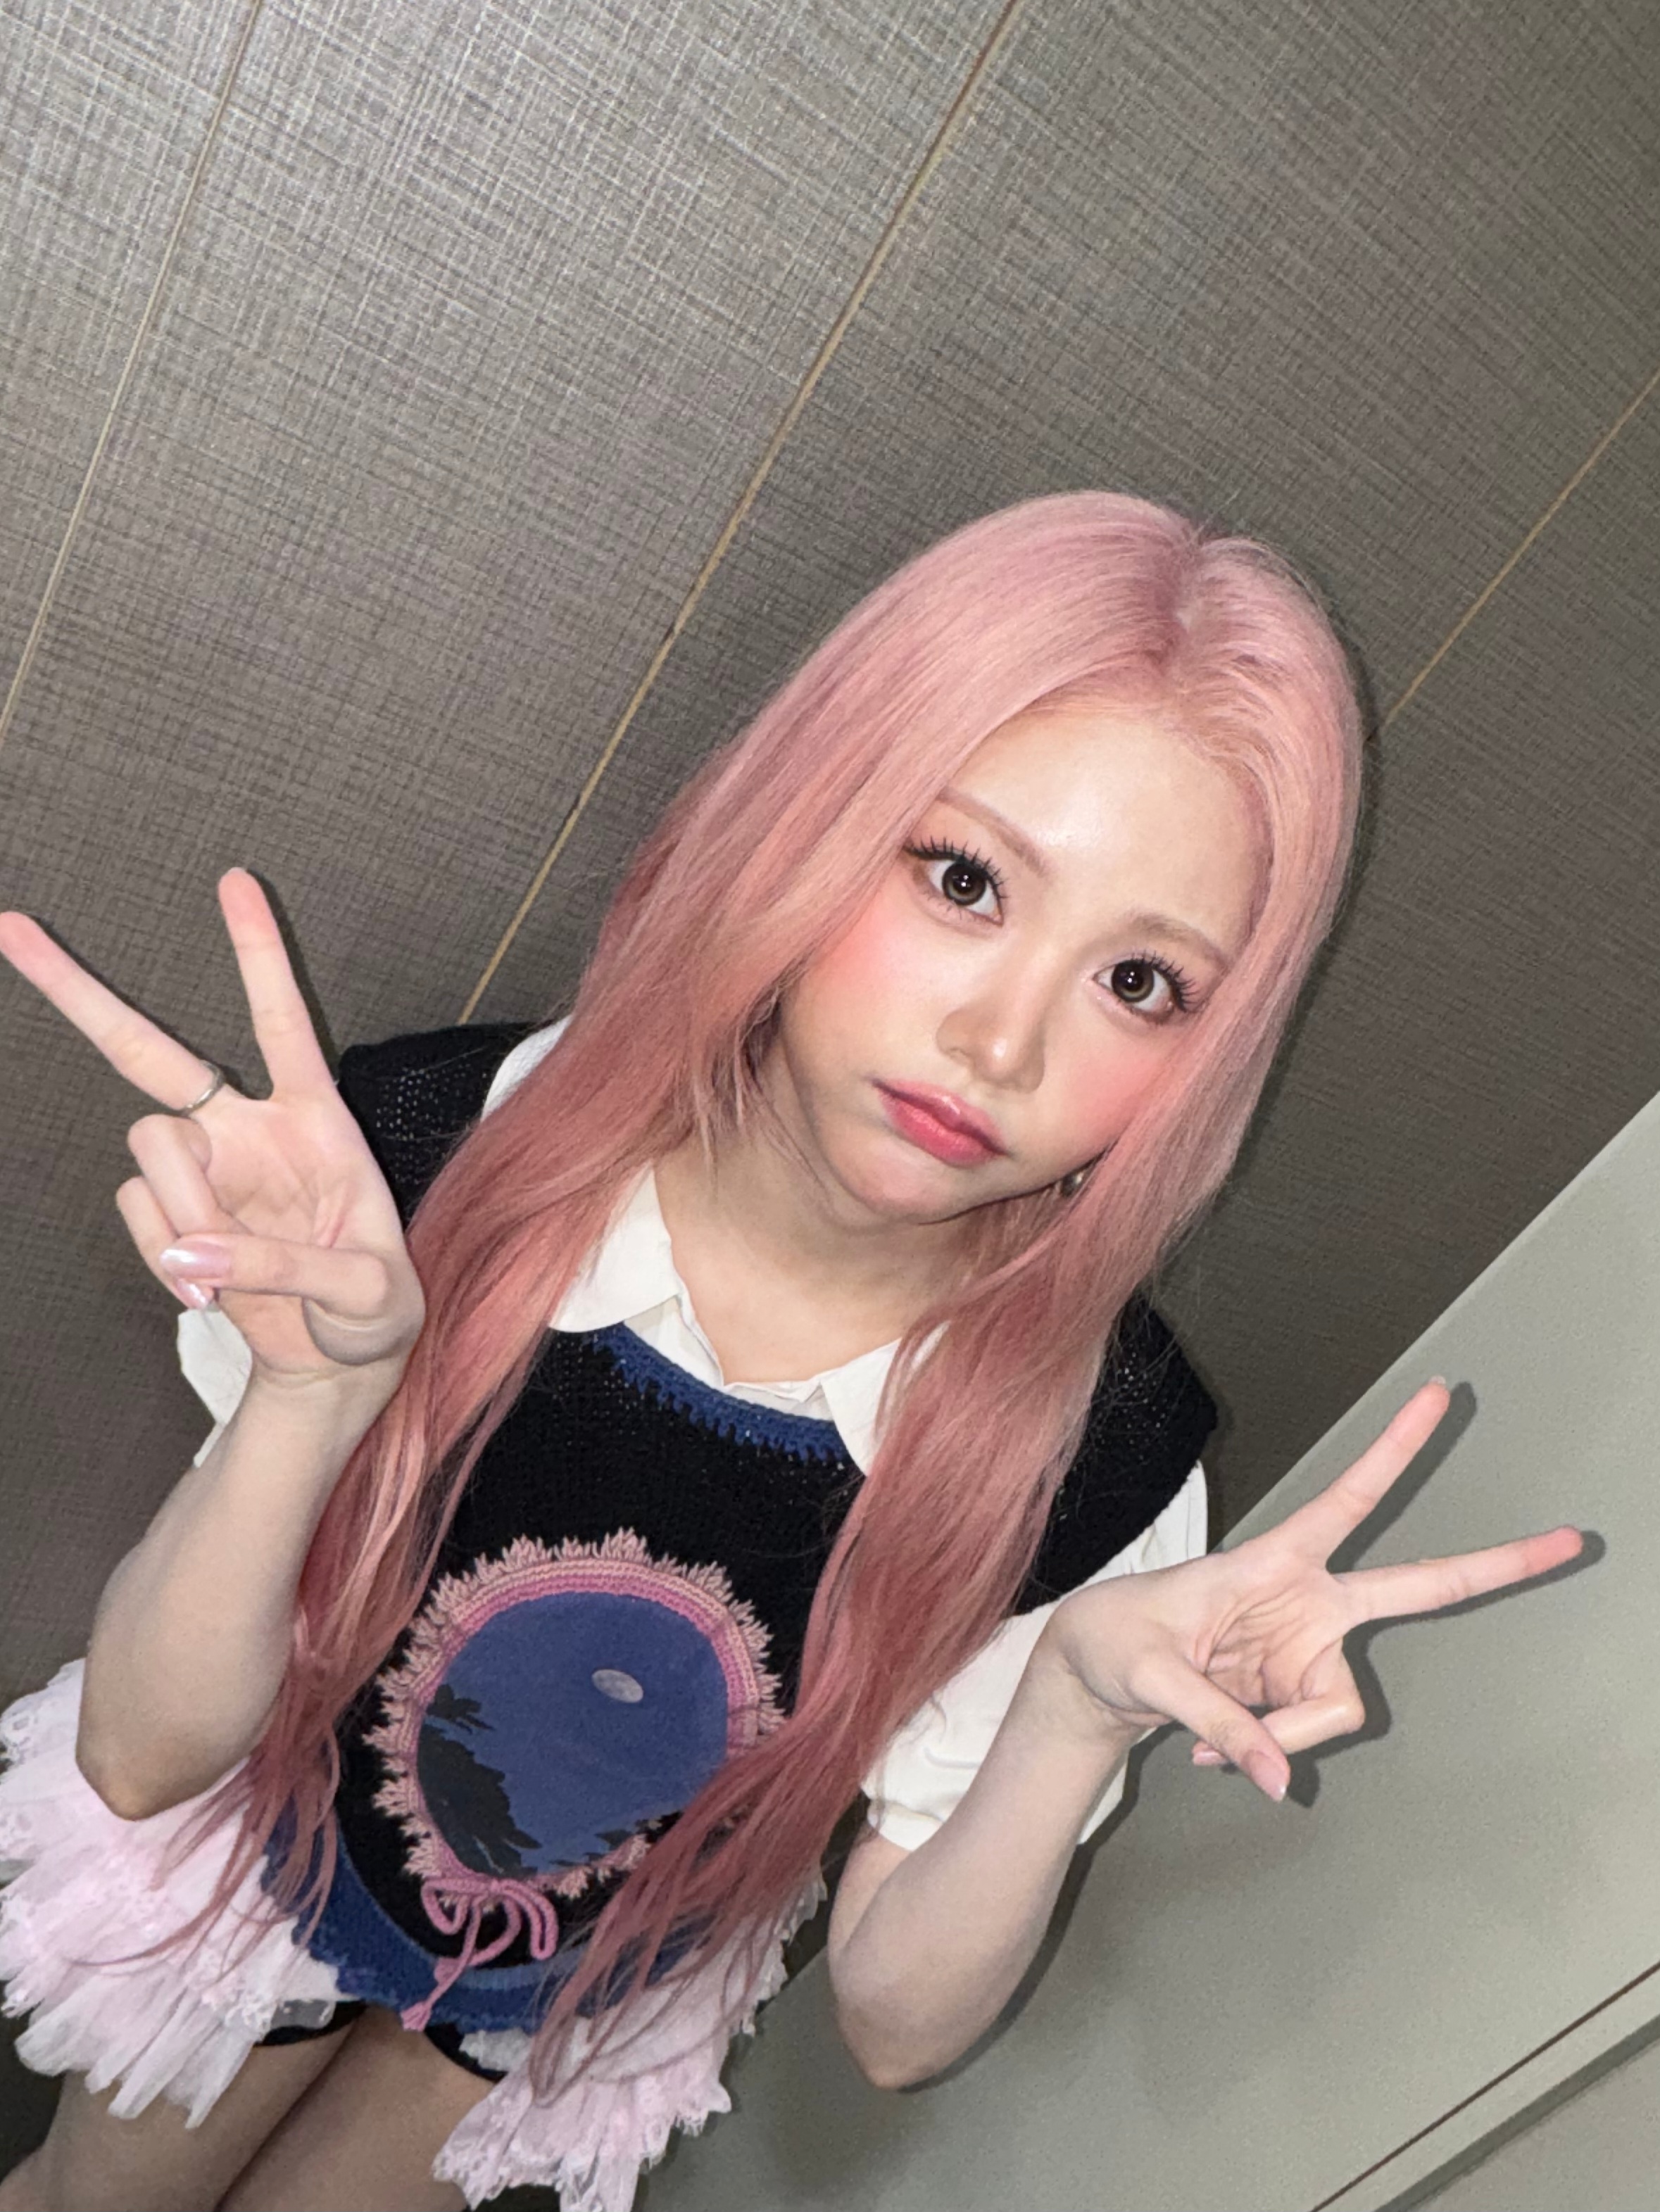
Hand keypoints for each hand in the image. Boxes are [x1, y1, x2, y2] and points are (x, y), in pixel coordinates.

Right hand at [0, 869, 424, 1397]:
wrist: (336, 1364)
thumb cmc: (374, 1313)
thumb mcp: (367, 1295)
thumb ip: (289, 1270)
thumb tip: (192, 1255)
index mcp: (316, 1121)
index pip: (282, 1022)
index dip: (257, 953)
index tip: (234, 879)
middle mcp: (247, 1130)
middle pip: (150, 1050)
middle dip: (80, 991)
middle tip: (9, 927)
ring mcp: (202, 1173)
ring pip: (148, 1151)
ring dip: (182, 1216)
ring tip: (229, 1276)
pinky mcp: (171, 1218)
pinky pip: (140, 1216)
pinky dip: (167, 1262)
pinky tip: (206, 1297)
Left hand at [1041, 1382, 1583, 1800]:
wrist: (1093, 1676)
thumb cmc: (1114, 1644)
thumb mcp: (1149, 1674)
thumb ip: (1217, 1722)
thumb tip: (1278, 1777)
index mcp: (1273, 1562)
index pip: (1347, 1500)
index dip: (1393, 1449)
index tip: (1438, 1395)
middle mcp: (1307, 1603)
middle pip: (1418, 1587)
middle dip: (1496, 1566)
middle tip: (1569, 1540)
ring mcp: (1308, 1651)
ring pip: (1335, 1710)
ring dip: (1276, 1737)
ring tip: (1207, 1738)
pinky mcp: (1297, 1692)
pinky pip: (1302, 1737)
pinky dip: (1259, 1752)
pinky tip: (1215, 1749)